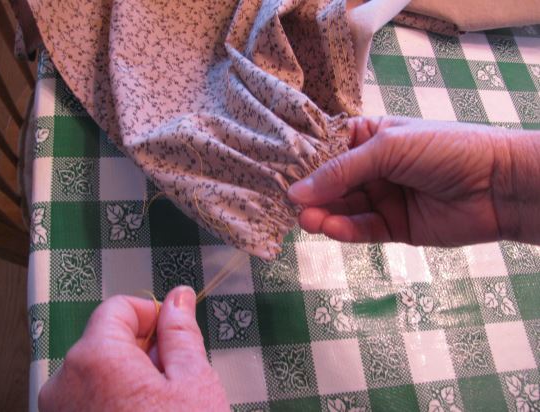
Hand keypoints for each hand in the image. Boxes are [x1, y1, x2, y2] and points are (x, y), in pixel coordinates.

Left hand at [39, 286, 228, 411]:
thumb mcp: (193, 381)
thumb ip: (181, 332)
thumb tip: (179, 298)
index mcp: (96, 358)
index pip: (118, 308)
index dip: (151, 313)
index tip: (173, 330)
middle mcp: (65, 383)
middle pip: (105, 339)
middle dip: (143, 347)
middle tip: (176, 374)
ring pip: (99, 370)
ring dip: (131, 374)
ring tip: (163, 403)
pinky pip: (88, 397)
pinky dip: (116, 396)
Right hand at [289, 116, 539, 245]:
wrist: (499, 185)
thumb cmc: (445, 149)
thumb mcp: (389, 148)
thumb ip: (342, 171)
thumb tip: (297, 191)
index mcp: (371, 137)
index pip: (328, 148)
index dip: (304, 160)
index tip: (278, 172)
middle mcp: (373, 168)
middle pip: (331, 181)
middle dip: (311, 192)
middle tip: (289, 204)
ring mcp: (382, 198)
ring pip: (343, 208)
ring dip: (323, 214)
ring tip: (306, 219)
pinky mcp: (392, 226)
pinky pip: (362, 229)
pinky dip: (345, 230)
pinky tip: (330, 228)